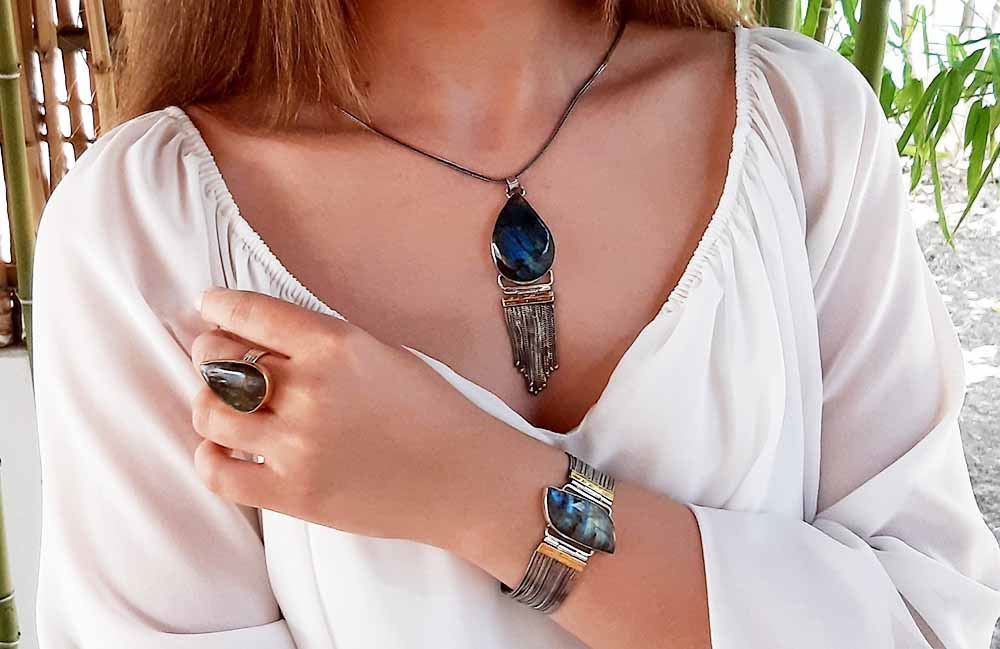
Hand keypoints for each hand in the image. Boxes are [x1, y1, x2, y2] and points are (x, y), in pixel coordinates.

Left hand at [188, 287, 507, 546]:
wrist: (464, 478)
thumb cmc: (431, 410)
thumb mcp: (382, 352)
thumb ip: (320, 342)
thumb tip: (256, 336)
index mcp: (336, 345)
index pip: (250, 313)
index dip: (220, 306)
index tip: (210, 307)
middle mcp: (311, 390)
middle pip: (218, 360)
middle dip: (210, 355)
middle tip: (216, 361)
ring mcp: (299, 445)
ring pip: (210, 414)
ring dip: (209, 405)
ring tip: (224, 408)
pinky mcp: (294, 494)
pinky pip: (218, 474)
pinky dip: (209, 457)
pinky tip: (223, 450)